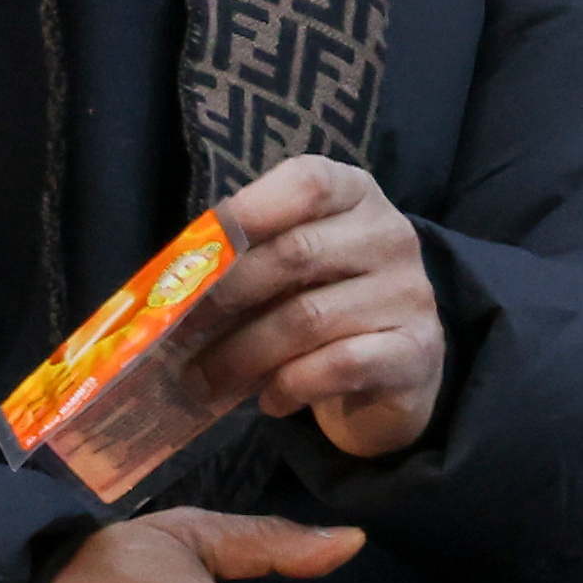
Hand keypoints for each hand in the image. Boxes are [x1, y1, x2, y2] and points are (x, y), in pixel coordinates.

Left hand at [194, 157, 447, 459]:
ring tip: (204, 381)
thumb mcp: (289, 268)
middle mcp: (390, 235)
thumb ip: (244, 260)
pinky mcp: (415, 351)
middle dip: (223, 296)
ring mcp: (409, 293)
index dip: (249, 209)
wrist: (396, 370)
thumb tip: (168, 287)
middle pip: (295, 253)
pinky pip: (339, 365)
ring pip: (308, 318)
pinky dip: (291, 385)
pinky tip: (270, 400)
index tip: (196, 249)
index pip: (308, 182)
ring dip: (242, 355)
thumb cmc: (324, 304)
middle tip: (176, 332)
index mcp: (356, 197)